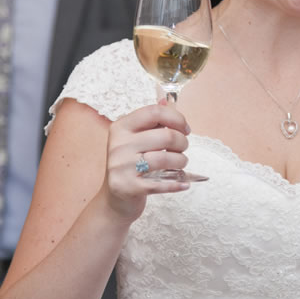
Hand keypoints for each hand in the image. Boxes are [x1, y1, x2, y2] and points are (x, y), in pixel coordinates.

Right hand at [99, 100, 191, 222]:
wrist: (114, 199)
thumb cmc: (130, 164)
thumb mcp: (135, 139)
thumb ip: (151, 120)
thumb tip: (166, 100)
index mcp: (121, 127)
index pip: (154, 112)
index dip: (176, 118)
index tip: (185, 128)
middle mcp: (119, 145)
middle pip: (165, 136)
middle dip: (182, 142)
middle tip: (183, 149)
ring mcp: (122, 166)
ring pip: (165, 159)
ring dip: (181, 162)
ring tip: (180, 164)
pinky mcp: (128, 187)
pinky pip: (161, 183)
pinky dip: (177, 183)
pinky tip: (184, 183)